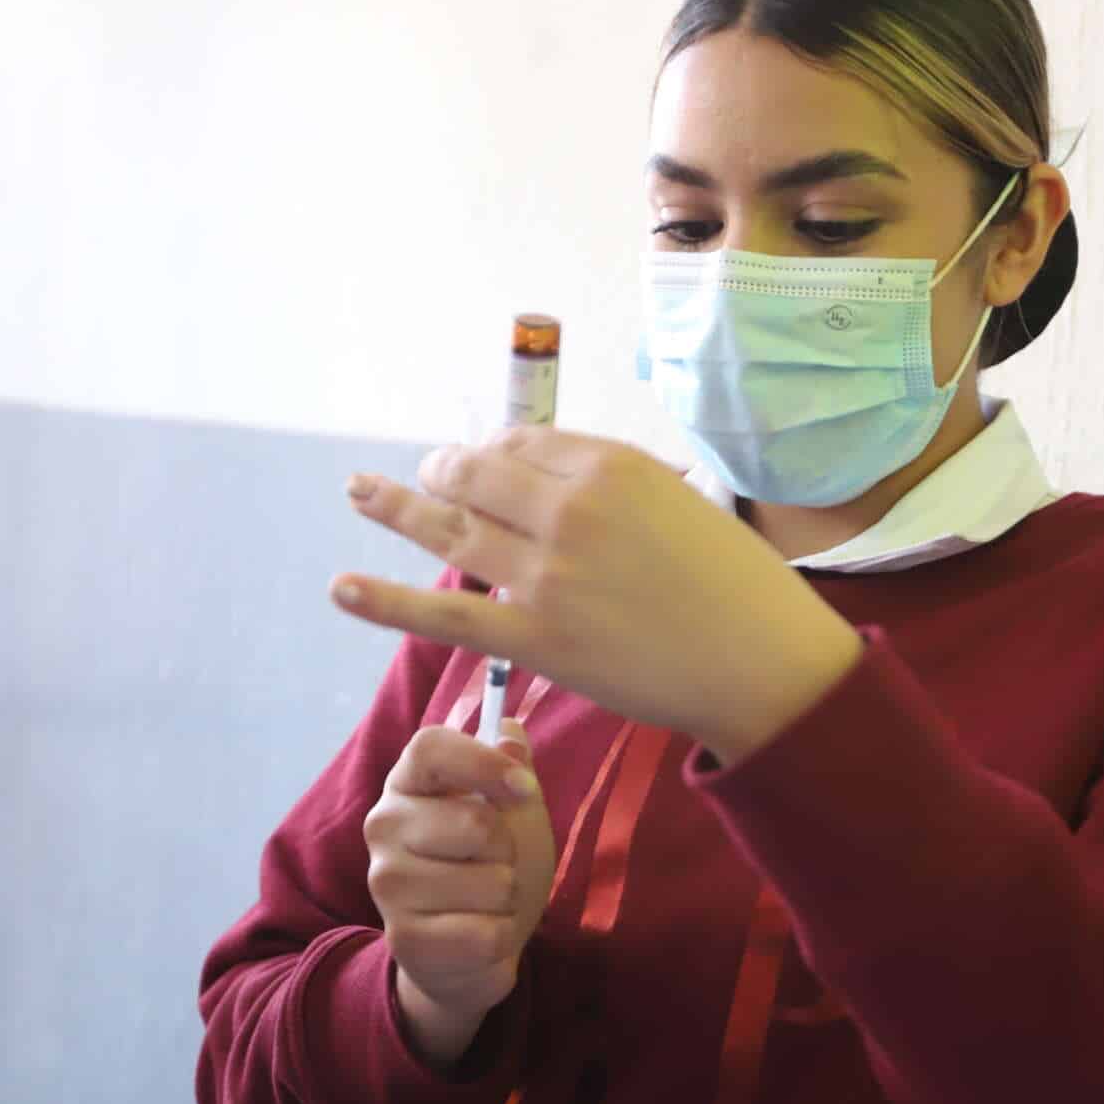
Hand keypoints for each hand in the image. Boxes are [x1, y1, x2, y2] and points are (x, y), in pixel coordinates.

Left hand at [336, 428, 863, 764]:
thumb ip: (619, 487)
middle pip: (474, 477)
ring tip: (361, 490)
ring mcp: (544, 575)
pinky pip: (445, 616)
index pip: (520, 442)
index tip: (480, 459)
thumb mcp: (683, 501)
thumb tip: (566, 479)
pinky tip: (342, 588)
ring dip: (396, 507)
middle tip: (427, 474)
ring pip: (449, 532)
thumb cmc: (737, 584)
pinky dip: (386, 602)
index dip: (490, 450)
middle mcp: (568, 509)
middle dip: (442, 472)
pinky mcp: (534, 638)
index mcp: (608, 466)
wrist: (761, 661)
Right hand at [365, 721, 554, 1068]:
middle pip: (475, 822)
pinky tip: (477, 936)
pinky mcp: (403, 939)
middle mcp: (383, 826)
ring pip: (491, 882)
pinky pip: (487, 932)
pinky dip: (500, 937)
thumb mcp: (513, 812)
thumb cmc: (490, 867)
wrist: (472, 950)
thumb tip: (510, 733)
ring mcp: (387, 884)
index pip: (430, 748)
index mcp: (407, 783)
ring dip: (506, 897)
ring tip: (484, 902)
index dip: (484, 763)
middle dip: (508, 849)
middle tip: (492, 863)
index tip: (524, 788)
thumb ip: (513, 769)